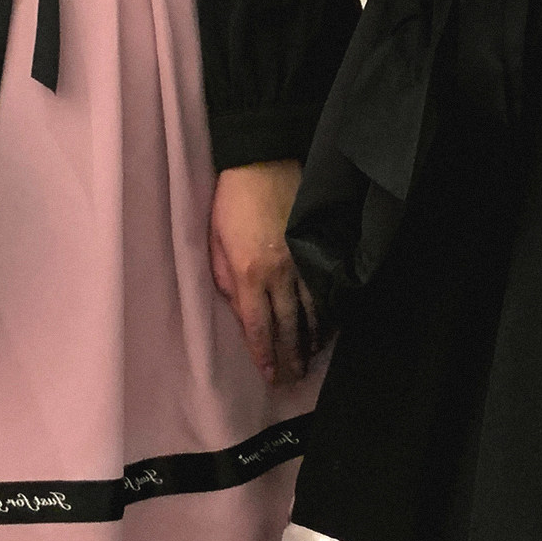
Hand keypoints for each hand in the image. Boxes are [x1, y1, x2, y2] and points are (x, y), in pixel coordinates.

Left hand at [209, 160, 323, 385]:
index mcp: (248, 274)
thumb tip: (238, 306)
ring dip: (310, 338)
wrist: (261, 161)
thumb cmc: (230, 201)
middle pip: (287, 326)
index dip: (264, 354)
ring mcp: (302, 260)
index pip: (258, 326)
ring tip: (310, 358)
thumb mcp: (214, 242)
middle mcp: (279, 273)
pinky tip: (328, 324)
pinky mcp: (316, 246)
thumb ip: (225, 279)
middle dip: (290, 356)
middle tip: (293, 379)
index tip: (269, 375)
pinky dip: (327, 310)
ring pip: (311, 310)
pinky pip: (324, 286)